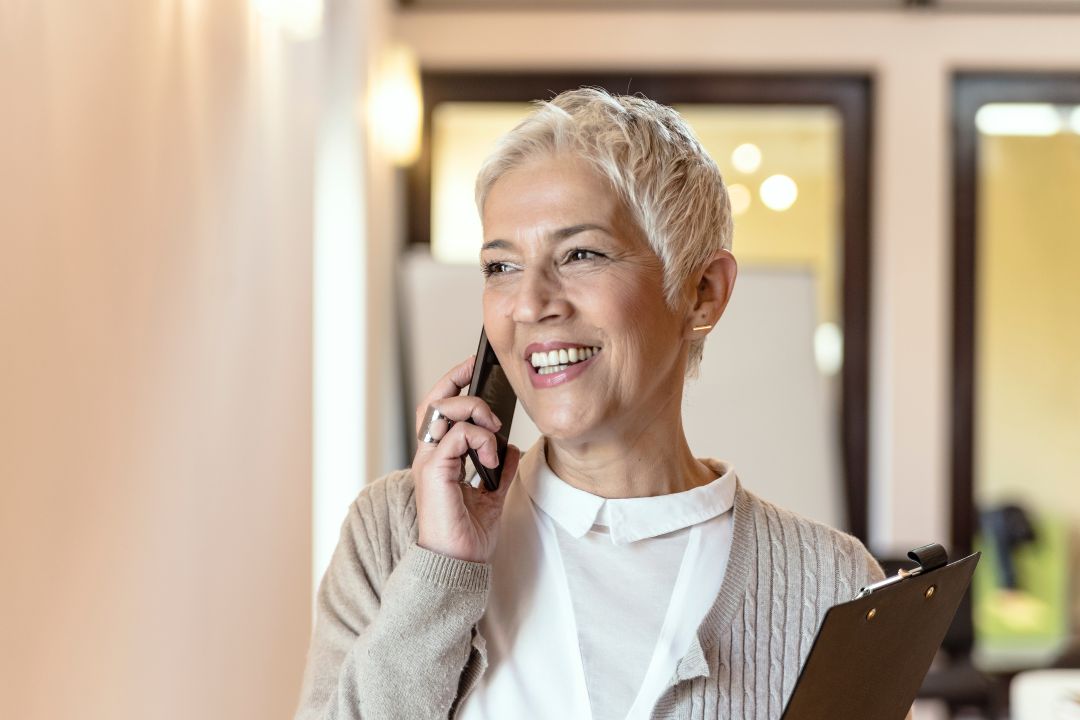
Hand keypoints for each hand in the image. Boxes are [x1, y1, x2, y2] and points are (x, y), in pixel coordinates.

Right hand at [412, 355, 520, 563]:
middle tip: (482, 373)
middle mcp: (429, 456)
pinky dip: (480, 439)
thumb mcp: (492, 497)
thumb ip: (500, 470)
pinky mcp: (435, 473)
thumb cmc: (468, 538)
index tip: (475, 366)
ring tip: (494, 427)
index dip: (454, 383)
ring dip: (474, 409)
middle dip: (458, 379)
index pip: (440, 409)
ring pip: (443, 410)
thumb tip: (512, 449)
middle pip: (435, 400)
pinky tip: (491, 455)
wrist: (459, 566)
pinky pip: (456, 436)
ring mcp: (429, 463)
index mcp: (440, 458)